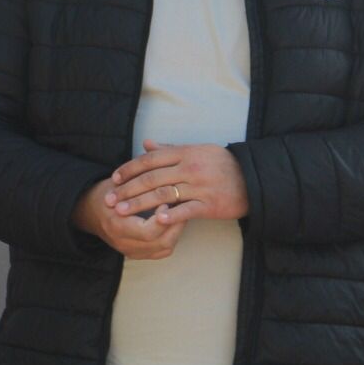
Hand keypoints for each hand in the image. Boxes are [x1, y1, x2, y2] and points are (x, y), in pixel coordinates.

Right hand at [72, 177, 186, 259]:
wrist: (90, 211)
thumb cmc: (107, 194)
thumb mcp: (118, 184)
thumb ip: (140, 182)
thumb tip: (166, 175)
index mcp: (116, 225)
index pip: (148, 231)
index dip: (163, 218)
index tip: (168, 202)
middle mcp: (123, 243)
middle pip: (161, 243)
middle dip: (176, 224)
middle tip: (182, 206)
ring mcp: (131, 251)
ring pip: (165, 248)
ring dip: (176, 230)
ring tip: (181, 213)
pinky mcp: (138, 254)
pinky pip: (162, 251)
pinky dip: (171, 237)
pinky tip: (173, 223)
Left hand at [107, 140, 248, 226]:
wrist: (253, 179)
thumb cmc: (221, 164)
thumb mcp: (196, 150)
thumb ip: (169, 148)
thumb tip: (145, 144)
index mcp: (184, 153)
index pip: (150, 160)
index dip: (129, 169)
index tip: (114, 178)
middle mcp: (189, 168)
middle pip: (151, 178)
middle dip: (127, 189)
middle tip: (110, 199)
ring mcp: (199, 187)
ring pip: (163, 194)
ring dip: (139, 204)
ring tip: (121, 211)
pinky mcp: (209, 205)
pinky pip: (185, 210)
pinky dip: (169, 215)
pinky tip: (154, 220)